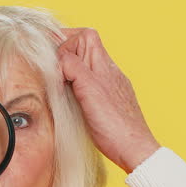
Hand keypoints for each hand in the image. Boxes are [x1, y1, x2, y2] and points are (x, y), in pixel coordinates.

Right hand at [54, 27, 160, 173]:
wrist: (133, 150)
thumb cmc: (114, 124)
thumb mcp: (89, 89)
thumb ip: (74, 66)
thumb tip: (59, 55)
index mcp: (103, 65)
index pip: (85, 36)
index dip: (67, 41)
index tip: (52, 59)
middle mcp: (107, 73)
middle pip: (84, 49)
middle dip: (66, 55)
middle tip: (52, 70)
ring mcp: (108, 87)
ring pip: (84, 68)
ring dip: (69, 72)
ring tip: (59, 85)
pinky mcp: (106, 103)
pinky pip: (88, 86)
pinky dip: (75, 88)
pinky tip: (70, 100)